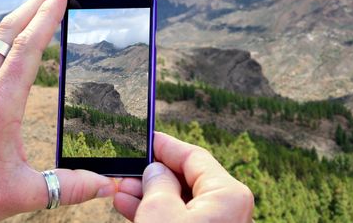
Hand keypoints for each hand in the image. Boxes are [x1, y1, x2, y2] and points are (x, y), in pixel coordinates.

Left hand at [0, 0, 116, 221]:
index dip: (48, 16)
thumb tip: (107, 183)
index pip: (27, 47)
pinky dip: (6, 41)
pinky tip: (16, 48)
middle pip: (7, 31)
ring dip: (19, 20)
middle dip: (35, 4)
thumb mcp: (21, 194)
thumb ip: (69, 186)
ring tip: (41, 11)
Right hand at [114, 132, 253, 222]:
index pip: (194, 156)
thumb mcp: (160, 212)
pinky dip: (159, 213)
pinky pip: (182, 219)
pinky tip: (132, 207)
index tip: (148, 138)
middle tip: (128, 171)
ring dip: (151, 195)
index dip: (166, 146)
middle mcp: (229, 208)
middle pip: (187, 179)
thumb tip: (156, 170)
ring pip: (182, 201)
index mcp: (228, 194)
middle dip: (154, 174)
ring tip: (123, 191)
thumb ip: (157, 182)